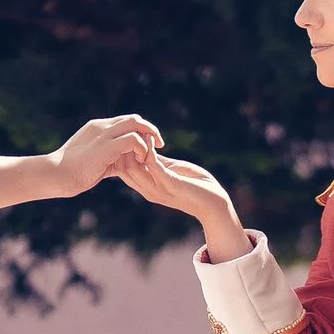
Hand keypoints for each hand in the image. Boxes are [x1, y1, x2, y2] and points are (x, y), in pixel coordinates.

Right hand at [49, 114, 165, 197]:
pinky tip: (141, 161)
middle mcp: (102, 127)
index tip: (149, 146)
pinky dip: (142, 148)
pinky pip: (133, 139)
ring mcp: (104, 134)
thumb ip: (107, 155)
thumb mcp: (92, 159)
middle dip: (150, 130)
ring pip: (136, 123)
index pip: (126, 121)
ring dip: (148, 138)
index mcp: (97, 127)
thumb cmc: (71, 171)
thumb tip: (119, 162)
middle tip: (159, 146)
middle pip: (134, 118)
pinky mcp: (106, 146)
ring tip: (150, 155)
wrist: (56, 174)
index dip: (141, 131)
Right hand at [108, 134, 251, 264]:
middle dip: (123, 148)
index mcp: (146, 187)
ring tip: (138, 132)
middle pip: (122, 168)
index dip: (119, 153)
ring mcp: (157, 189)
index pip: (121, 170)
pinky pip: (153, 164)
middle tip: (128, 130)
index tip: (125, 136)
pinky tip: (152, 137)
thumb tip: (145, 146)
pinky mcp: (170, 184)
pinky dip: (150, 148)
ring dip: (135, 146)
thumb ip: (156, 161)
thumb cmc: (194, 186)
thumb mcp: (170, 170)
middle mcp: (147, 190)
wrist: (214, 203)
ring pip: (132, 167)